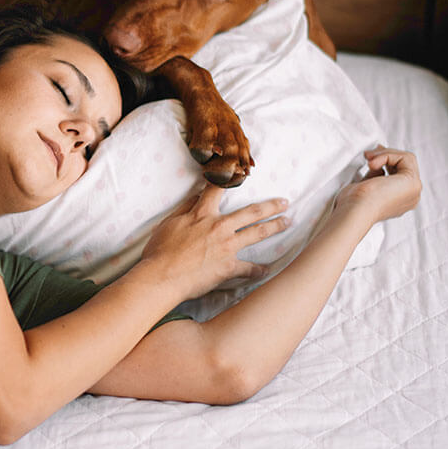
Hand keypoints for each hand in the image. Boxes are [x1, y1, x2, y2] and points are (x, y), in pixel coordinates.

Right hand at [139, 183, 289, 300]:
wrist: (162, 276)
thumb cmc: (160, 251)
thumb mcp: (168, 224)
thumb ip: (184, 209)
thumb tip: (195, 197)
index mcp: (202, 214)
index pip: (216, 191)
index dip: (228, 179)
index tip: (241, 172)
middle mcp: (219, 227)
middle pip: (251, 212)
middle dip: (270, 206)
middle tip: (285, 202)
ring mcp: (227, 247)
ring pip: (257, 233)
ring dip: (274, 227)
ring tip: (287, 222)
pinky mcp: (229, 267)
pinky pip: (249, 268)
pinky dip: (259, 270)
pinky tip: (267, 269)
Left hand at [334, 146, 421, 222]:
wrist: (355, 210)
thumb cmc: (353, 203)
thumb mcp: (366, 185)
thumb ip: (376, 174)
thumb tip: (378, 162)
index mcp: (400, 200)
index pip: (400, 173)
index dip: (387, 159)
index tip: (371, 155)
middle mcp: (410, 197)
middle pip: (405, 165)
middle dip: (385, 154)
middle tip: (367, 155)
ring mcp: (414, 191)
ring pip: (406, 159)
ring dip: (384, 154)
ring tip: (368, 160)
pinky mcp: (413, 183)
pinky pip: (405, 158)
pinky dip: (387, 156)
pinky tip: (373, 164)